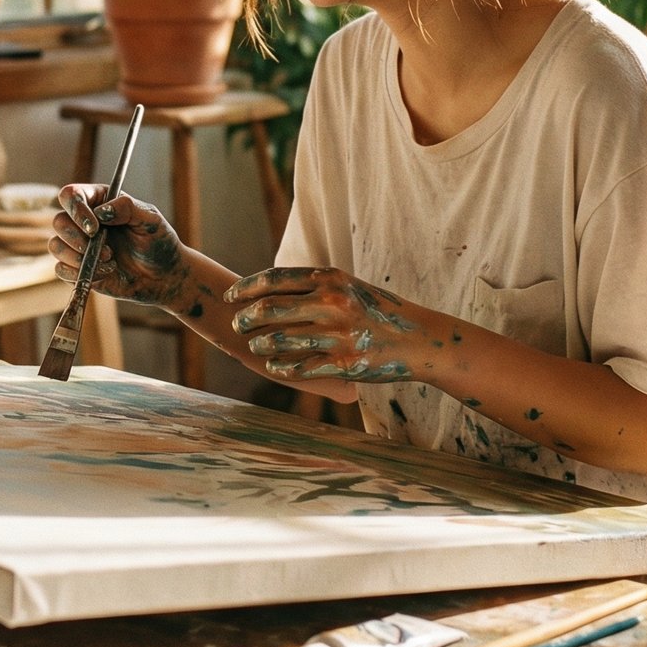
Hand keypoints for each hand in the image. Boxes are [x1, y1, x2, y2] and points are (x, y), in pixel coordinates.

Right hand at [50, 184, 187, 308]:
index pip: (71, 195)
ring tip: (109, 260)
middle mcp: (84, 222)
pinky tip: (105, 273)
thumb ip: (128, 208)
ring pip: (56, 246)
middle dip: (78, 238)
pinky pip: (60, 270)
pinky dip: (80, 274)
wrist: (164, 277)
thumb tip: (101, 211)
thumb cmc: (159, 243)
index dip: (76, 209)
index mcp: (99, 202)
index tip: (94, 227)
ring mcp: (79, 246)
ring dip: (79, 257)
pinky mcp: (78, 269)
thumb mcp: (151, 220)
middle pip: (59, 221)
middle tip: (107, 249)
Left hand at [224, 267, 433, 381]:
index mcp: (330, 279)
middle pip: (270, 309)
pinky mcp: (344, 363)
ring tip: (255, 348)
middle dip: (245, 319)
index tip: (229, 298)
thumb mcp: (348, 287)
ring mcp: (338, 334)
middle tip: (236, 326)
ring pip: (280, 341)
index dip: (245, 289)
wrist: (417, 339)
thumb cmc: (377, 310)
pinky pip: (300, 367)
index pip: (275, 279)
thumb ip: (313, 286)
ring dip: (260, 346)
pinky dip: (281, 367)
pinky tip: (275, 366)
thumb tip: (270, 288)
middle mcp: (332, 303)